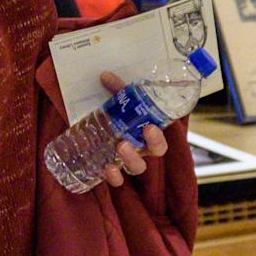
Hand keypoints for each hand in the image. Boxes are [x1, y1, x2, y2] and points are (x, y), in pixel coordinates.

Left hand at [95, 71, 169, 187]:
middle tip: (144, 131)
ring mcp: (129, 161)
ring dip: (132, 159)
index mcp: (149, 131)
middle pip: (156, 151)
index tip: (150, 126)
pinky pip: (118, 180)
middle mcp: (143, 148)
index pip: (163, 133)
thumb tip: (104, 75)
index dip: (160, 134)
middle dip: (153, 143)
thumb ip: (116, 92)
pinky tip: (107, 168)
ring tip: (121, 146)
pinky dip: (114, 176)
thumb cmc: (116, 120)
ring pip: (139, 167)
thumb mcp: (117, 104)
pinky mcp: (113, 171)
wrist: (93, 138)